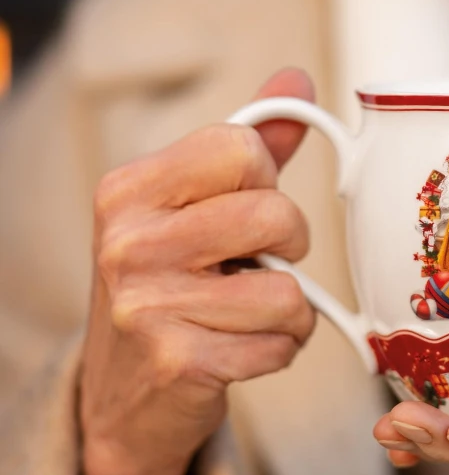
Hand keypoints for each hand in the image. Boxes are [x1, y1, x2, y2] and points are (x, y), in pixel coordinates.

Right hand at [79, 69, 316, 474]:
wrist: (125, 395)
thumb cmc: (173, 283)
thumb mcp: (194, 208)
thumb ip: (249, 147)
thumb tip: (296, 79)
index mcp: (129, 189)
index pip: (241, 148)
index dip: (264, 181)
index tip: (244, 207)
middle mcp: (127, 242)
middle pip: (275, 216)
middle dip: (290, 246)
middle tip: (260, 263)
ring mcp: (147, 305)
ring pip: (289, 291)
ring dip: (289, 309)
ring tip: (248, 312)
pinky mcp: (178, 362)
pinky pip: (282, 343)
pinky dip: (278, 350)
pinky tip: (238, 348)